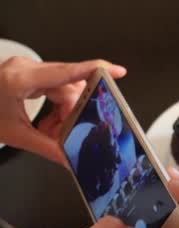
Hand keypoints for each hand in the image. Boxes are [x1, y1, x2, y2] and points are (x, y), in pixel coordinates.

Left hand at [0, 57, 126, 164]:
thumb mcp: (14, 135)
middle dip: (72, 113)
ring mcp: (26, 69)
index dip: (95, 71)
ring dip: (63, 113)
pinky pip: (53, 88)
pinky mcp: (27, 73)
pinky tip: (46, 123)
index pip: (66, 72)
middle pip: (68, 87)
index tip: (116, 71)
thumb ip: (47, 147)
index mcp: (20, 79)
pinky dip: (54, 108)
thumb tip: (70, 158)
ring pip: (63, 89)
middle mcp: (25, 69)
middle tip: (66, 133)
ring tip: (50, 131)